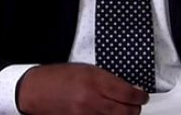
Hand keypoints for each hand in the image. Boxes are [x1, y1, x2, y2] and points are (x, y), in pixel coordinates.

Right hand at [17, 63, 148, 114]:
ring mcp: (86, 114)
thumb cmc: (60, 77)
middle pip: (127, 111)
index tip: (142, 95)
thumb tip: (129, 87)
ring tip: (125, 110)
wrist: (38, 90)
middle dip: (135, 108)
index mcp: (95, 81)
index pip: (128, 93)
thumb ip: (109, 79)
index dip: (140, 96)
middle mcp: (92, 99)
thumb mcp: (88, 69)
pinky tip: (110, 114)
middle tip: (136, 103)